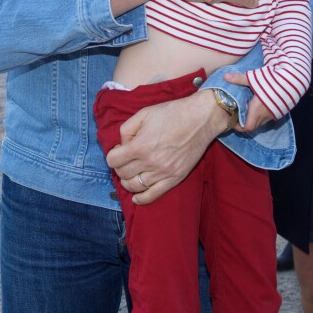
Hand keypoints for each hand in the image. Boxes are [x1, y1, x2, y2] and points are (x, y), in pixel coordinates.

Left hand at [105, 89, 229, 203]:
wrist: (199, 119)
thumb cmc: (171, 113)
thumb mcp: (143, 114)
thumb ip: (126, 130)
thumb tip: (122, 145)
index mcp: (140, 146)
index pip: (113, 160)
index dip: (113, 155)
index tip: (118, 150)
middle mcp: (150, 162)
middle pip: (123, 174)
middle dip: (119, 167)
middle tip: (125, 160)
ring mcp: (163, 173)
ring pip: (135, 186)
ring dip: (127, 181)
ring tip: (130, 173)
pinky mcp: (175, 178)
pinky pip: (153, 195)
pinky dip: (142, 199)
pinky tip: (136, 198)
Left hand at [223, 71, 274, 131]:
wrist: (292, 82)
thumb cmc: (271, 81)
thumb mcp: (252, 79)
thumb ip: (238, 79)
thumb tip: (224, 76)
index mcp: (256, 110)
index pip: (247, 127)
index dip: (239, 127)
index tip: (233, 120)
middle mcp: (265, 115)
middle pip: (253, 126)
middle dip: (245, 123)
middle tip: (238, 115)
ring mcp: (273, 115)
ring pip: (261, 122)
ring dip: (254, 119)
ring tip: (248, 109)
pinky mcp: (280, 112)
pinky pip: (268, 118)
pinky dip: (262, 116)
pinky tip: (260, 105)